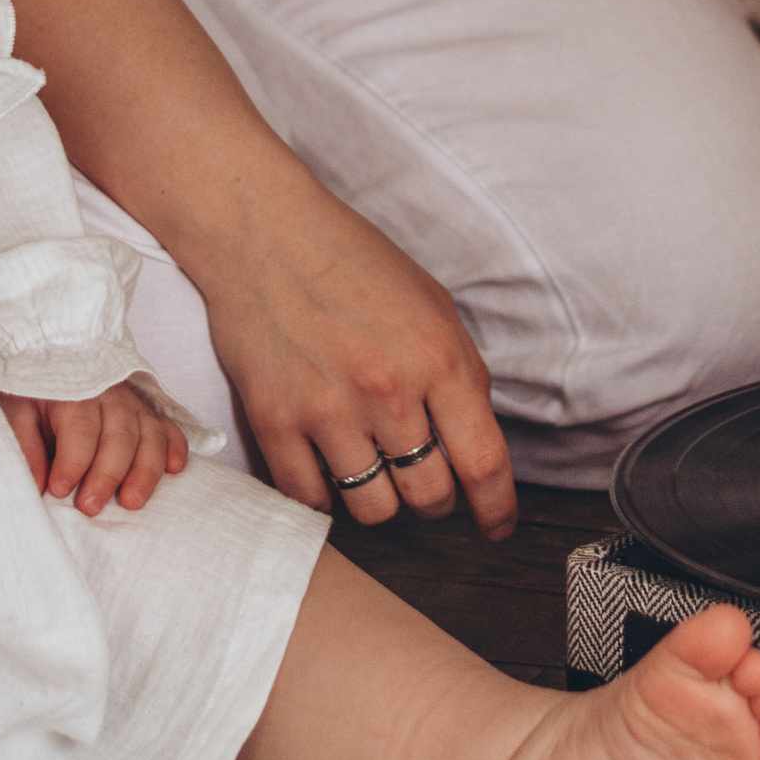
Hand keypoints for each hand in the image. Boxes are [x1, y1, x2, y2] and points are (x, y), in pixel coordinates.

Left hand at [0, 380, 187, 515]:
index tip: (58, 490)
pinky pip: (169, 428)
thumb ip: (24, 447)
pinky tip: (175, 469)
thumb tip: (35, 486)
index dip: (72, 463)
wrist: (48, 366)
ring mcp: (133, 404)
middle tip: (90, 507)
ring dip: (145, 470)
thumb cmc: (29, 398)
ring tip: (132, 502)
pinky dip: (176, 447)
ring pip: (150, 434)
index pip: (80, 430)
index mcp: (74, 393)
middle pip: (119, 435)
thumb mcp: (13, 414)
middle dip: (107, 474)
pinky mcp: (147, 413)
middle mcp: (109, 395)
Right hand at [200, 177, 517, 542]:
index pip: (484, 463)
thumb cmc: (351, 260)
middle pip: (430, 497)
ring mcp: (327, 410)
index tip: (495, 527)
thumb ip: (458, 372)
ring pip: (373, 510)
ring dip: (381, 500)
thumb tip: (474, 442)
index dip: (497, 509)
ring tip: (373, 468)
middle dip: (435, 499)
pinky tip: (328, 466)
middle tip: (422, 477)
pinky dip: (326, 494)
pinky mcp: (274, 421)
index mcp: (437, 357)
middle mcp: (387, 390)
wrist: (263, 231)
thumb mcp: (431, 303)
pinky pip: (311, 499)